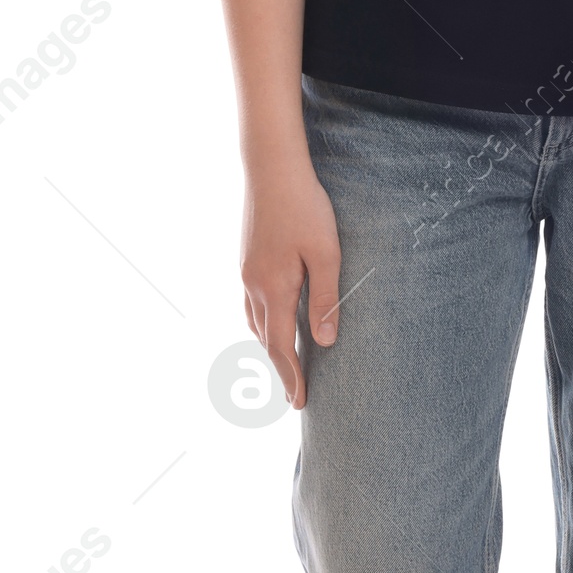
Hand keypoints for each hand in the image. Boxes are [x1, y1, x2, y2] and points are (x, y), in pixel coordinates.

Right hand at [241, 154, 341, 410]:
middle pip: (265, 339)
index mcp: (273, 289)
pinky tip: (272, 319)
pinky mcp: (247, 258)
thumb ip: (324, 299)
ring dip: (270, 345)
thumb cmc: (305, 208)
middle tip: (294, 392)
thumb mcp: (325, 254)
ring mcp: (246, 272)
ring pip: (255, 322)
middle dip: (280, 367)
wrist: (271, 168)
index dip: (291, 377)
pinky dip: (263, 322)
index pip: (282, 347)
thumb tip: (324, 342)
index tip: (299, 403)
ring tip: (286, 362)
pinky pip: (251, 303)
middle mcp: (253, 286)